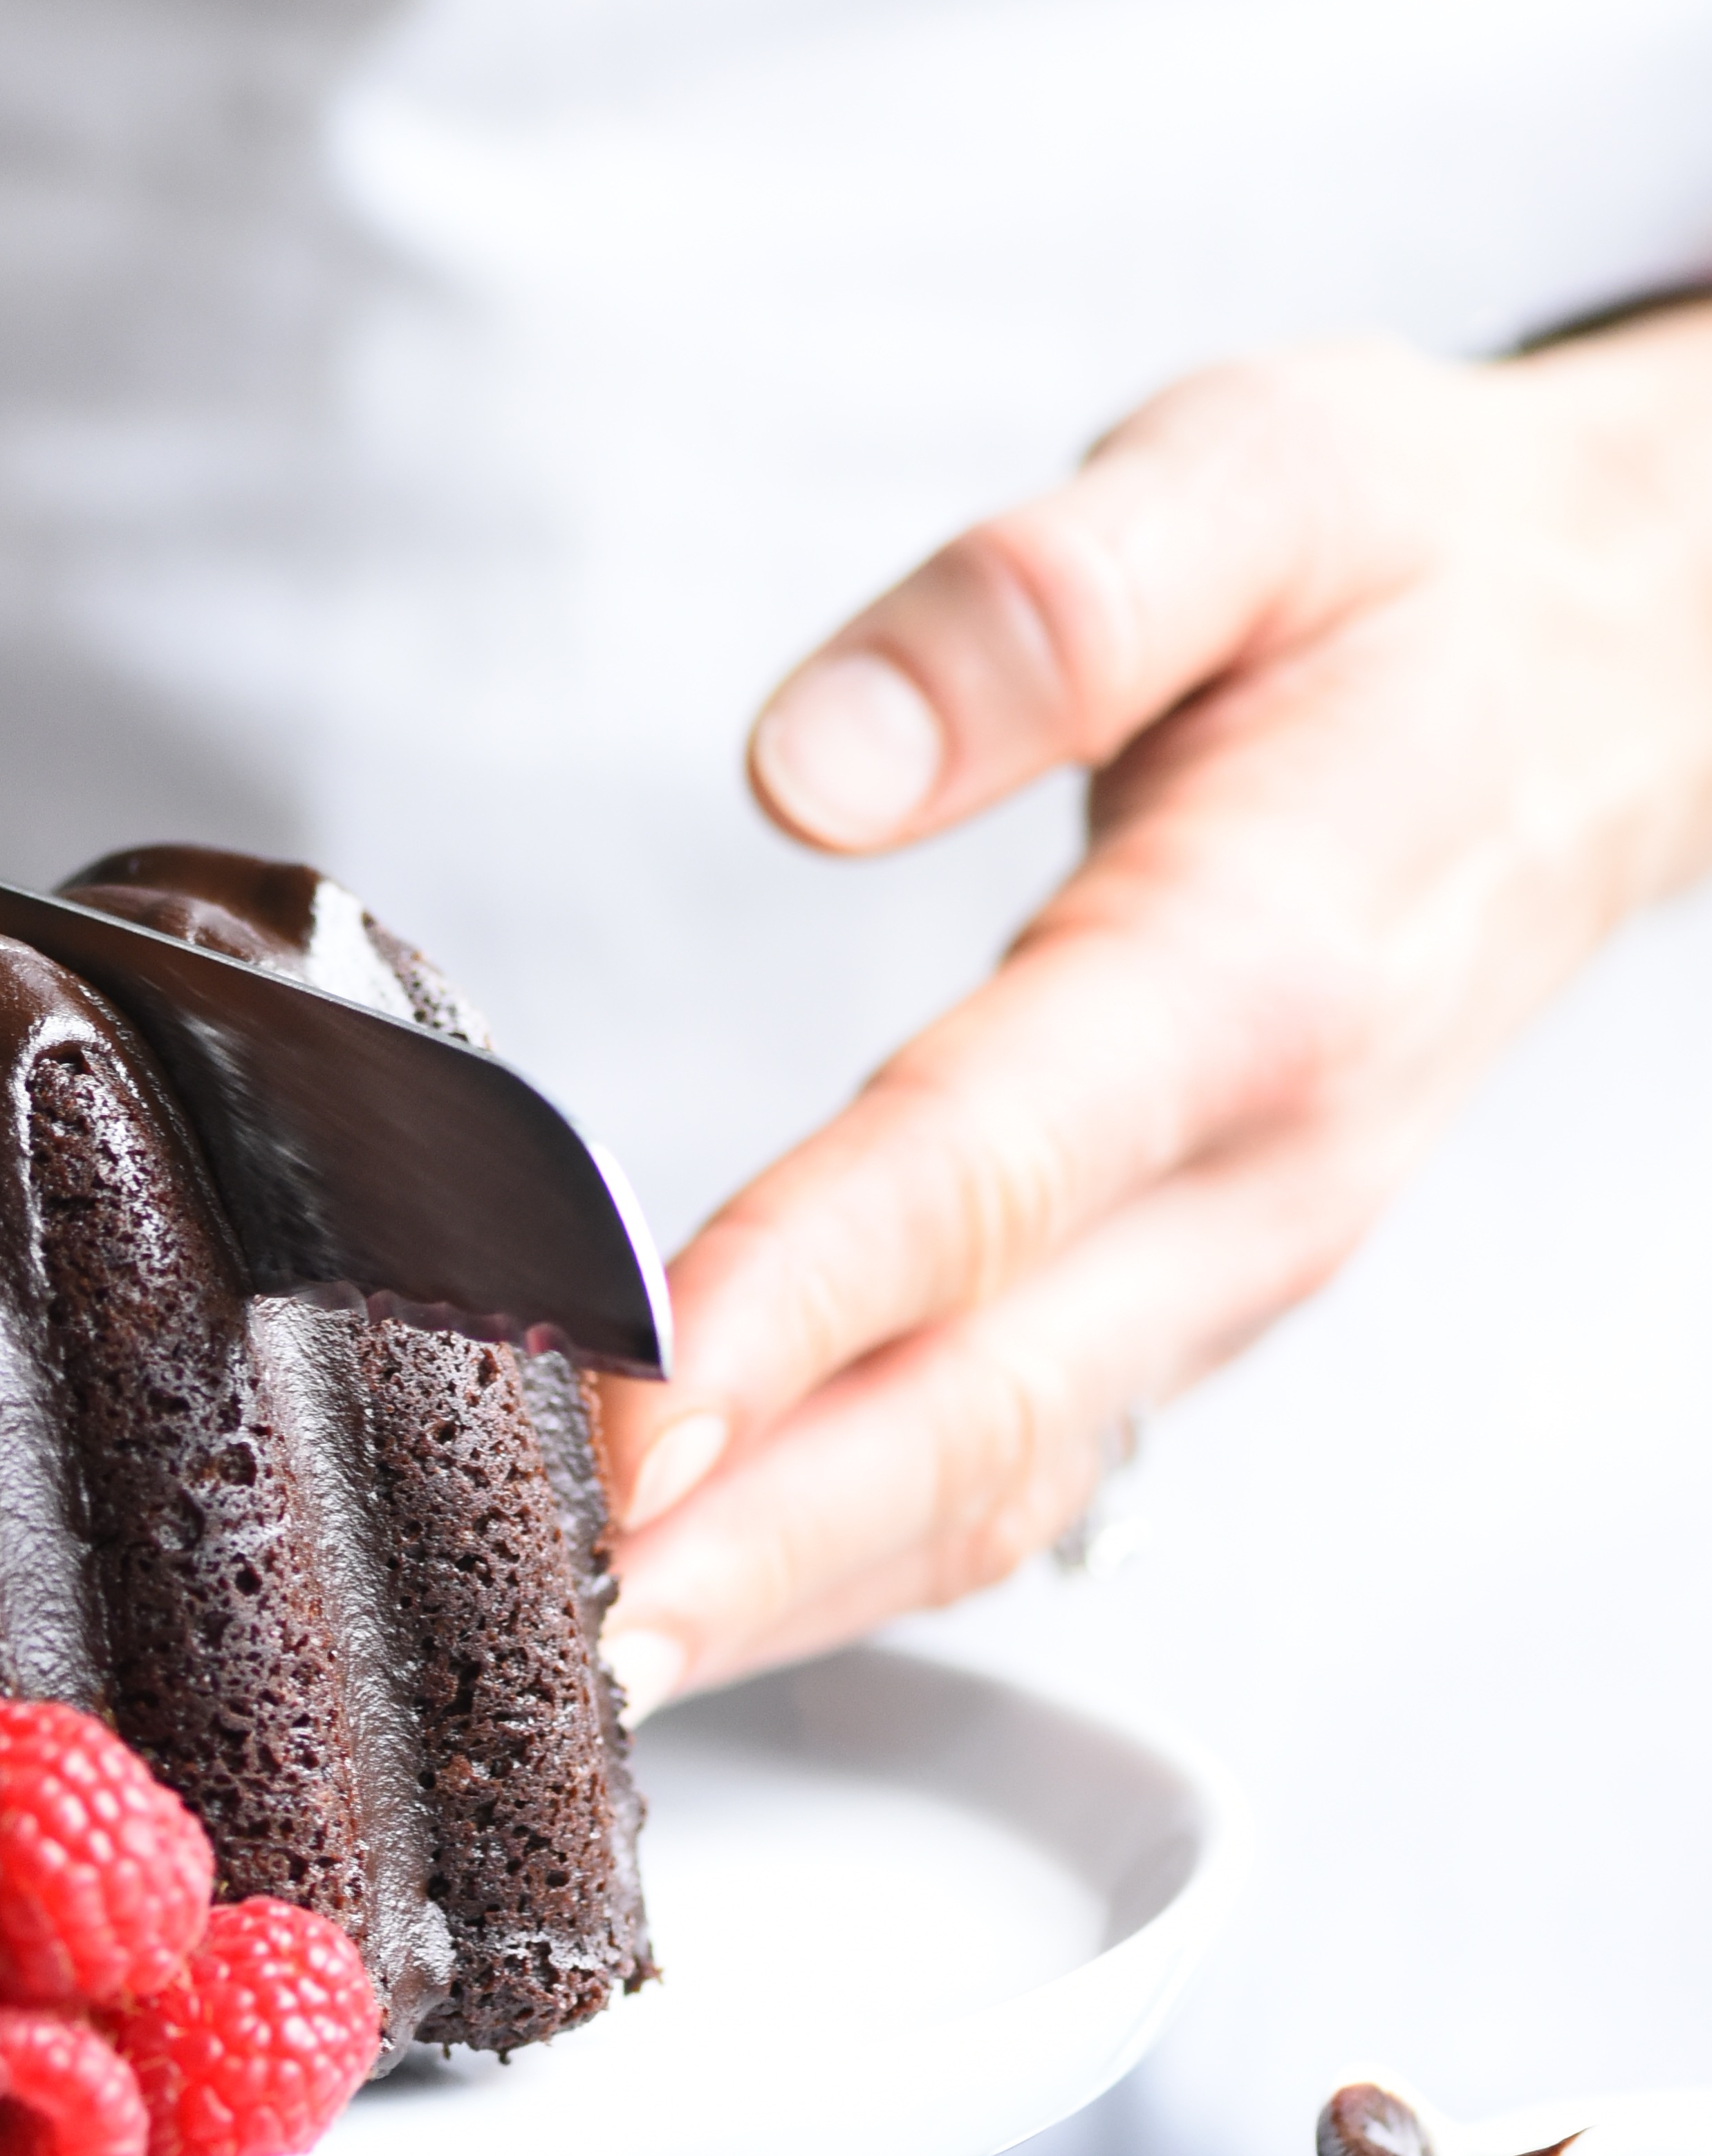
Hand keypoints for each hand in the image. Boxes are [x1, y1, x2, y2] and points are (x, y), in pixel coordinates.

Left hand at [602, 309, 1711, 1708]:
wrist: (1625, 662)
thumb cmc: (1416, 571)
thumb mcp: (1256, 476)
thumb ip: (1037, 602)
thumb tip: (815, 761)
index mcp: (1262, 966)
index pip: (989, 1172)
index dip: (798, 1304)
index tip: (629, 1408)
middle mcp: (1259, 1168)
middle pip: (979, 1408)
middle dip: (757, 1544)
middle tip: (551, 1642)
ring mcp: (1232, 1265)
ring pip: (993, 1485)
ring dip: (786, 1595)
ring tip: (573, 1679)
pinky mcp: (1191, 1300)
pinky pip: (1007, 1467)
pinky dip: (843, 1556)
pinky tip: (694, 1596)